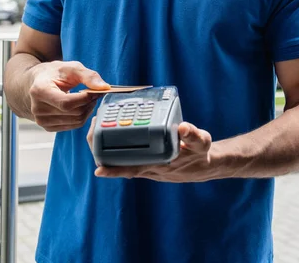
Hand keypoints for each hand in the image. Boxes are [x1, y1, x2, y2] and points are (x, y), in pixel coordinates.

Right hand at [28, 60, 109, 131]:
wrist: (39, 81)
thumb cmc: (56, 73)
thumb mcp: (72, 68)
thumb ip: (89, 76)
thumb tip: (104, 87)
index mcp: (40, 90)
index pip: (67, 103)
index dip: (85, 99)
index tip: (96, 91)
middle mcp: (37, 108)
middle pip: (73, 113)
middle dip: (89, 103)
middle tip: (95, 93)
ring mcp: (41, 120)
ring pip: (75, 121)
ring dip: (87, 110)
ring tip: (88, 98)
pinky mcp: (48, 127)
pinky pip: (73, 126)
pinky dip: (82, 116)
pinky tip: (80, 105)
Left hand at [86, 120, 220, 182]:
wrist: (206, 164)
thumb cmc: (202, 153)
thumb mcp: (202, 142)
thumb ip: (193, 135)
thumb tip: (182, 127)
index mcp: (161, 165)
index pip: (133, 170)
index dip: (115, 171)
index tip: (98, 170)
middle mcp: (152, 168)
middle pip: (121, 165)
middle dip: (103, 152)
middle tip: (92, 130)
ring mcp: (149, 165)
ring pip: (123, 160)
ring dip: (108, 148)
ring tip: (96, 128)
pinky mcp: (150, 160)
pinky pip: (130, 156)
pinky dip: (119, 148)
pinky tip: (111, 134)